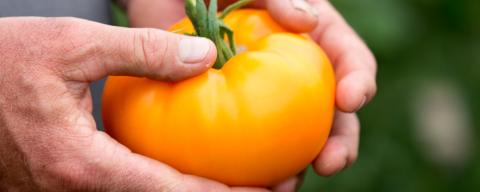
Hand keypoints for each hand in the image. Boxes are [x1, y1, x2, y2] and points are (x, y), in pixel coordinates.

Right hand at [0, 17, 269, 190]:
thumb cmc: (0, 62)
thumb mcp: (71, 44)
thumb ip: (140, 52)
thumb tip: (204, 55)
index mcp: (81, 163)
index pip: (167, 191)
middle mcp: (77, 190)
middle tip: (271, 187)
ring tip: (242, 181)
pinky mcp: (68, 184)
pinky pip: (126, 189)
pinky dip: (165, 184)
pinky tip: (189, 167)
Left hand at [126, 0, 376, 190]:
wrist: (168, 7)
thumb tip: (308, 21)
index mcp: (315, 40)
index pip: (350, 61)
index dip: (359, 81)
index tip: (349, 99)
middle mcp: (300, 75)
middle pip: (335, 114)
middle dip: (340, 141)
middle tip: (329, 162)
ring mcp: (272, 100)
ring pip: (298, 139)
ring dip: (298, 165)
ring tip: (285, 184)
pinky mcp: (241, 118)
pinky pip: (255, 147)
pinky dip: (257, 167)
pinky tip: (247, 181)